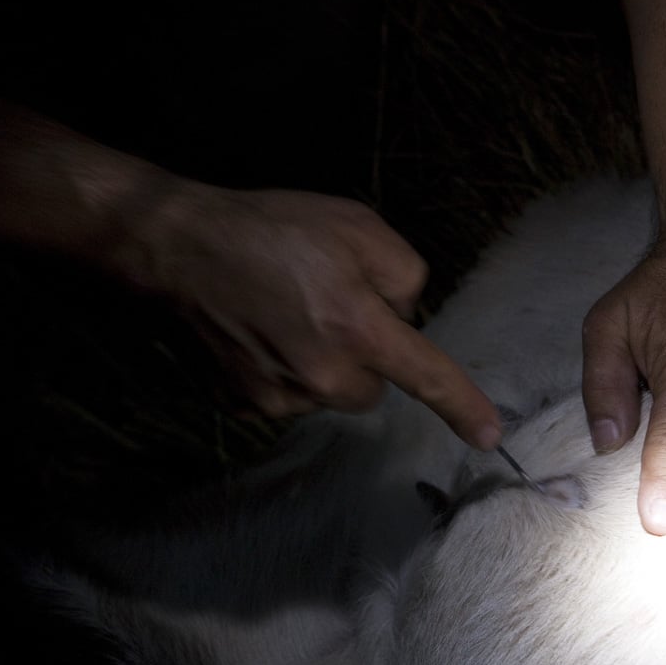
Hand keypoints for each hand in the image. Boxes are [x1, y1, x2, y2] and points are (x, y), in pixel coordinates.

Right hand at [133, 183, 502, 448]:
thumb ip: (404, 275)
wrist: (175, 249)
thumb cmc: (272, 229)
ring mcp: (282, 396)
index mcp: (359, 329)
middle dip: (366, 356)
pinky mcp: (247, 403)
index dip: (462, 407)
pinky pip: (290, 396)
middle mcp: (324, 375)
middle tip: (331, 305)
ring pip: (331, 394)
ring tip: (289, 313)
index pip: (426, 377)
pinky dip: (286, 371)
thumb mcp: (357, 226)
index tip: (490, 438)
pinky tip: (262, 331)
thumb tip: (407, 317)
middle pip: (374, 387)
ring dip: (325, 365)